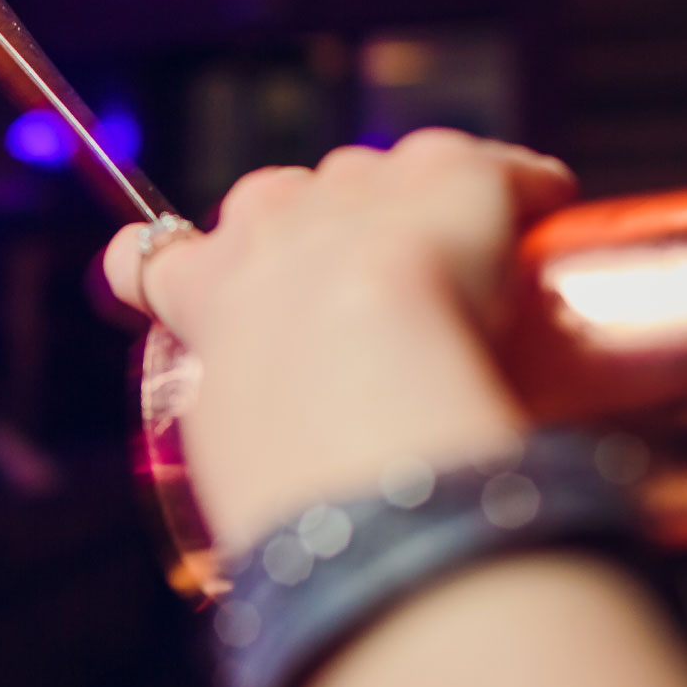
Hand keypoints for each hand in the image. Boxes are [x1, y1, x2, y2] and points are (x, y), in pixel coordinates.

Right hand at [103, 129, 577, 549]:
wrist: (351, 369)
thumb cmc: (283, 435)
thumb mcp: (228, 452)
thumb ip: (240, 455)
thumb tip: (264, 520)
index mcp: (199, 288)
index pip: (145, 255)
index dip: (165, 263)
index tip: (183, 278)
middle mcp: (269, 218)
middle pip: (273, 196)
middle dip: (304, 229)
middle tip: (348, 293)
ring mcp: (357, 189)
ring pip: (374, 174)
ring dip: (401, 210)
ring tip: (451, 270)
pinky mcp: (448, 175)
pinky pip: (489, 166)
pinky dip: (517, 190)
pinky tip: (541, 217)